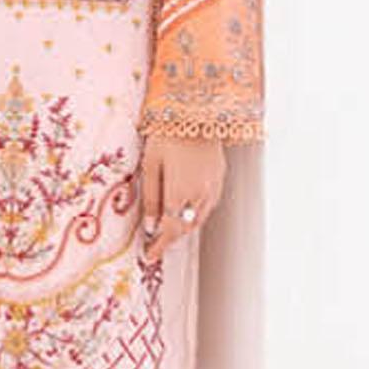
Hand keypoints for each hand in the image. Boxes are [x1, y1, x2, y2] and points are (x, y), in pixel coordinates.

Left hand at [140, 133, 225, 263]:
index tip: (149, 255)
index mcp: (181, 191)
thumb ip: (150, 198)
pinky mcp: (220, 179)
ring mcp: (214, 187)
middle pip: (186, 227)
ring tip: (167, 227)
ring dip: (184, 226)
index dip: (160, 245)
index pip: (170, 229)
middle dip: (170, 237)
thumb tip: (150, 226)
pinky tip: (184, 208)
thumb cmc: (166, 136)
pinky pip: (207, 205)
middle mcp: (201, 194)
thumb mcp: (150, 165)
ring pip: (199, 219)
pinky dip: (195, 213)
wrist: (196, 112)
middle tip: (155, 242)